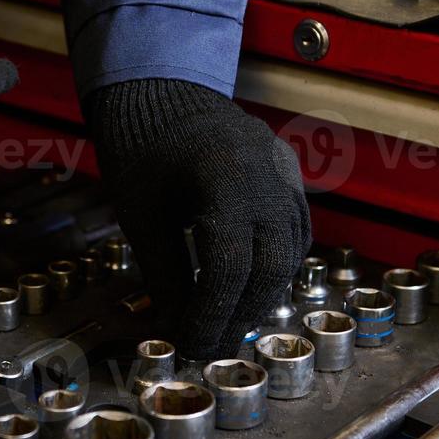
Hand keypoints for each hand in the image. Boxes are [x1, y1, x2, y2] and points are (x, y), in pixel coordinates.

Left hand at [87, 79, 311, 362]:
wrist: (163, 95)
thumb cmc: (144, 150)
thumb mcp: (142, 216)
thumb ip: (164, 274)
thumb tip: (176, 329)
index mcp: (225, 178)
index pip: (230, 266)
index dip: (211, 314)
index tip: (191, 342)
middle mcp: (267, 176)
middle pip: (270, 265)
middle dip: (242, 313)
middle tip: (213, 342)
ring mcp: (284, 174)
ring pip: (290, 252)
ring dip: (262, 294)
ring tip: (228, 323)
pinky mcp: (289, 177)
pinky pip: (295, 232)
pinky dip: (275, 266)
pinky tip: (249, 288)